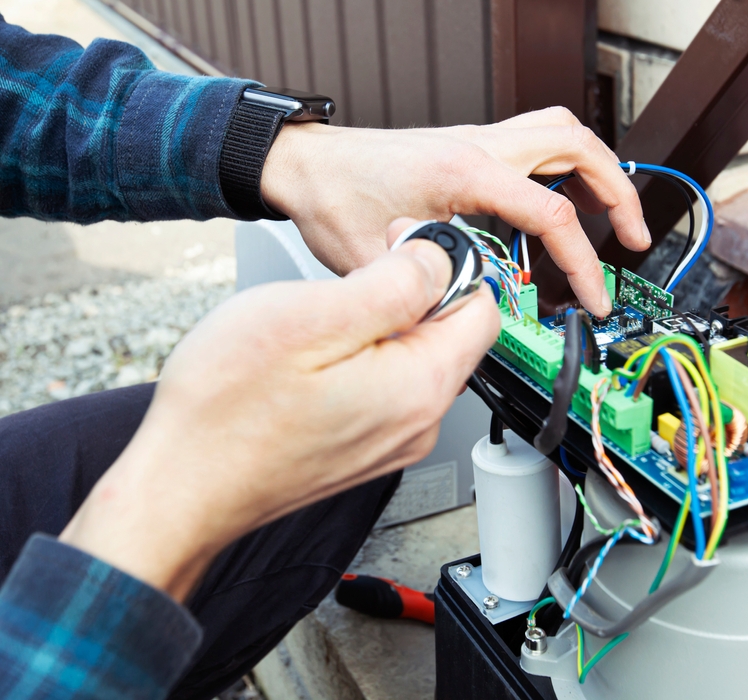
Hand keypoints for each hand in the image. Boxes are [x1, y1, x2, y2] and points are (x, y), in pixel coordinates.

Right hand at [60, 219, 499, 601]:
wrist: (181, 488)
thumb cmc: (229, 408)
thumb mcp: (314, 316)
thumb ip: (395, 284)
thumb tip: (440, 260)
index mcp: (420, 387)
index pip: (482, 310)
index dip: (449, 265)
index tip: (400, 248)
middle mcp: (419, 423)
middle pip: (452, 335)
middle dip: (413, 294)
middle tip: (349, 282)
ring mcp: (394, 441)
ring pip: (417, 359)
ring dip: (383, 326)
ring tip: (323, 321)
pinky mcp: (366, 448)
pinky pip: (389, 387)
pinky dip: (365, 358)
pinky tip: (315, 357)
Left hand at [260, 107, 648, 315]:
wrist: (306, 165)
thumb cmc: (335, 197)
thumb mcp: (379, 261)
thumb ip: (431, 291)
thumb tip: (471, 319)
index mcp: (466, 172)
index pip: (551, 216)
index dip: (582, 264)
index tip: (594, 298)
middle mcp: (481, 146)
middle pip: (580, 148)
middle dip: (619, 194)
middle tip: (633, 238)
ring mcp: (478, 140)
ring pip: (564, 134)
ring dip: (598, 170)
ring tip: (612, 215)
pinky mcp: (471, 147)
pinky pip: (538, 141)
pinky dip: (566, 166)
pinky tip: (561, 201)